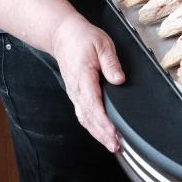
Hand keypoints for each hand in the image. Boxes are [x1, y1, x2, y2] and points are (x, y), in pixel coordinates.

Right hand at [50, 14, 126, 151]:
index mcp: (83, 76)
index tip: (113, 132)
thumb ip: (111, 63)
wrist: (62, 35)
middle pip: (88, 117)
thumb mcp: (102, 44)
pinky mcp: (75, 94)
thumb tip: (119, 79)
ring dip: (97, 134)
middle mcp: (76, 89)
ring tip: (112, 145)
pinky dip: (92, 127)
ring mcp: (74, 93)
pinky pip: (83, 114)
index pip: (93, 104)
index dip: (103, 121)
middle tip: (116, 146)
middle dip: (102, 134)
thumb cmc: (82, 38)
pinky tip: (101, 134)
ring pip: (84, 119)